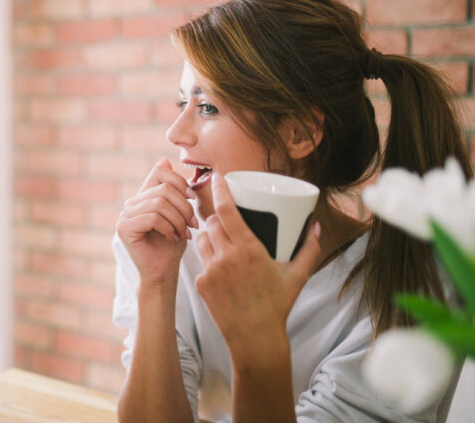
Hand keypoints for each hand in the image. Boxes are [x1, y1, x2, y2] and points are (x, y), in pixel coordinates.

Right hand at [116, 157, 196, 288]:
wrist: (164, 272)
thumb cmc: (173, 245)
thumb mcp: (178, 213)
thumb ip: (172, 189)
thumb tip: (163, 159)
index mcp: (143, 196)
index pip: (160, 172)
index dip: (179, 182)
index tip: (192, 199)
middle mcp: (131, 203)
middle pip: (163, 189)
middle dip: (184, 207)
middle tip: (192, 225)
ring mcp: (124, 215)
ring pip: (159, 203)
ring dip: (178, 219)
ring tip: (184, 233)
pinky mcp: (124, 228)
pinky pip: (152, 217)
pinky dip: (168, 228)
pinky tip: (172, 238)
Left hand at [194, 172, 320, 358]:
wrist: (255, 338)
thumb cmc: (277, 306)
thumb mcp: (297, 276)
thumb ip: (309, 250)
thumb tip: (315, 226)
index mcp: (249, 250)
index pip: (226, 211)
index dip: (219, 190)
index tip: (217, 177)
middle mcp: (226, 257)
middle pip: (212, 222)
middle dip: (217, 215)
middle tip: (226, 216)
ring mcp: (210, 270)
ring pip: (202, 239)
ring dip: (210, 234)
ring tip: (221, 237)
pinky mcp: (201, 283)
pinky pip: (200, 261)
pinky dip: (208, 258)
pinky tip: (218, 263)